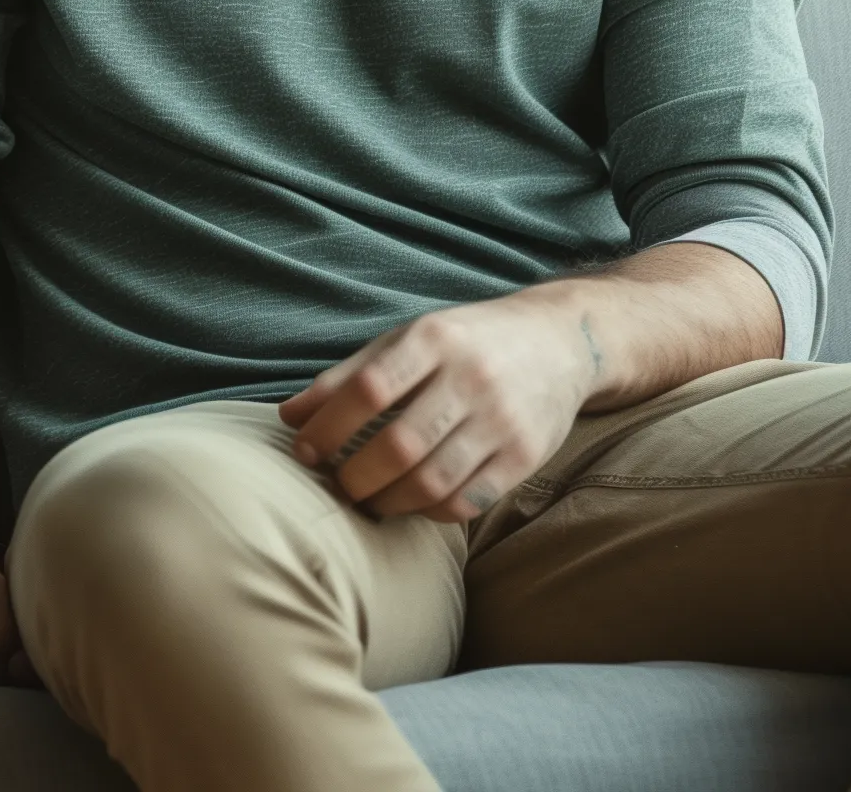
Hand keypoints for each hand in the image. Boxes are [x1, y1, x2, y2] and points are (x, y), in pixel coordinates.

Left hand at [279, 289, 599, 521]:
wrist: (560, 341)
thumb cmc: (463, 342)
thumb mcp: (406, 339)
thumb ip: (348, 376)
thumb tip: (290, 417)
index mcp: (434, 340)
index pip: (369, 389)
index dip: (328, 426)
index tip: (303, 449)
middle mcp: (471, 379)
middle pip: (400, 445)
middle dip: (355, 475)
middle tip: (335, 484)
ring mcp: (503, 420)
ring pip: (434, 481)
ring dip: (388, 501)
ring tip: (366, 499)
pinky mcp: (526, 456)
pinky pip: (469, 500)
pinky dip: (430, 511)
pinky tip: (411, 503)